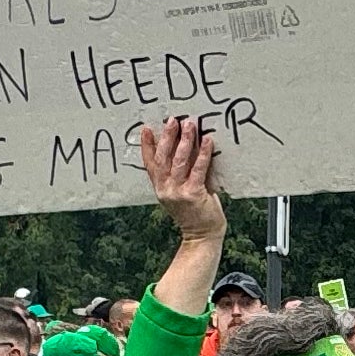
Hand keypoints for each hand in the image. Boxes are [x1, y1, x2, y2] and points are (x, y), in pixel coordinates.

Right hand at [139, 114, 226, 247]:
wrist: (202, 235)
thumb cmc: (195, 211)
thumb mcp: (180, 192)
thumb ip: (179, 174)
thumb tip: (185, 147)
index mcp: (160, 188)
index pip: (149, 164)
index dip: (147, 146)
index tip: (147, 129)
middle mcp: (165, 189)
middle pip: (163, 158)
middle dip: (167, 137)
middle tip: (172, 120)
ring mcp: (178, 192)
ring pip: (179, 161)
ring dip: (184, 141)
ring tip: (189, 125)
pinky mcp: (193, 194)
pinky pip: (198, 169)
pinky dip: (203, 154)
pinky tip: (207, 141)